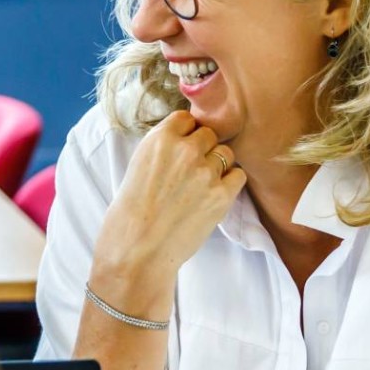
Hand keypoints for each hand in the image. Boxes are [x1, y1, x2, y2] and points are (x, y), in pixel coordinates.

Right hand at [94, 111, 247, 279]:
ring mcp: (206, 172)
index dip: (186, 135)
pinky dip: (229, 184)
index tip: (180, 151)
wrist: (137, 251)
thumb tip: (188, 137)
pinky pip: (237, 176)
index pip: (187, 119)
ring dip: (218, 166)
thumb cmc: (131, 213)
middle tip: (190, 174)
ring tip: (200, 188)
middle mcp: (185, 150)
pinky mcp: (221, 195)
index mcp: (160, 139)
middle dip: (202, 150)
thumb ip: (163, 148)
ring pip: (225, 153)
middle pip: (209, 134)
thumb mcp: (138, 166)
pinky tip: (212, 197)